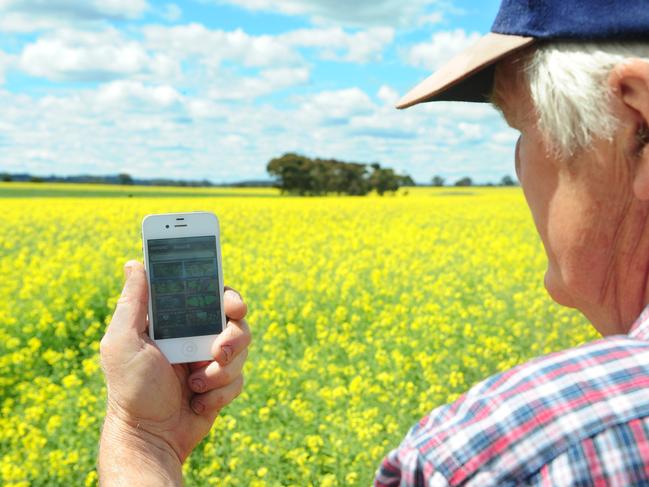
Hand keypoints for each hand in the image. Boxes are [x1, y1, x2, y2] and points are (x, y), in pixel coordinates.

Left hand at [98, 260, 250, 483]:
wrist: (150, 437)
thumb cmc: (130, 389)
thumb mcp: (122, 342)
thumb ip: (132, 302)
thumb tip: (135, 263)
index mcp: (175, 321)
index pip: (208, 293)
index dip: (226, 294)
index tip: (233, 306)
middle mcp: (195, 335)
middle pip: (235, 319)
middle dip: (233, 337)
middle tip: (218, 352)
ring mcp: (210, 359)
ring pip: (242, 349)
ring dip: (222, 370)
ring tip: (196, 385)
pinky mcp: (222, 383)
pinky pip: (240, 377)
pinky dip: (221, 392)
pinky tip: (198, 401)